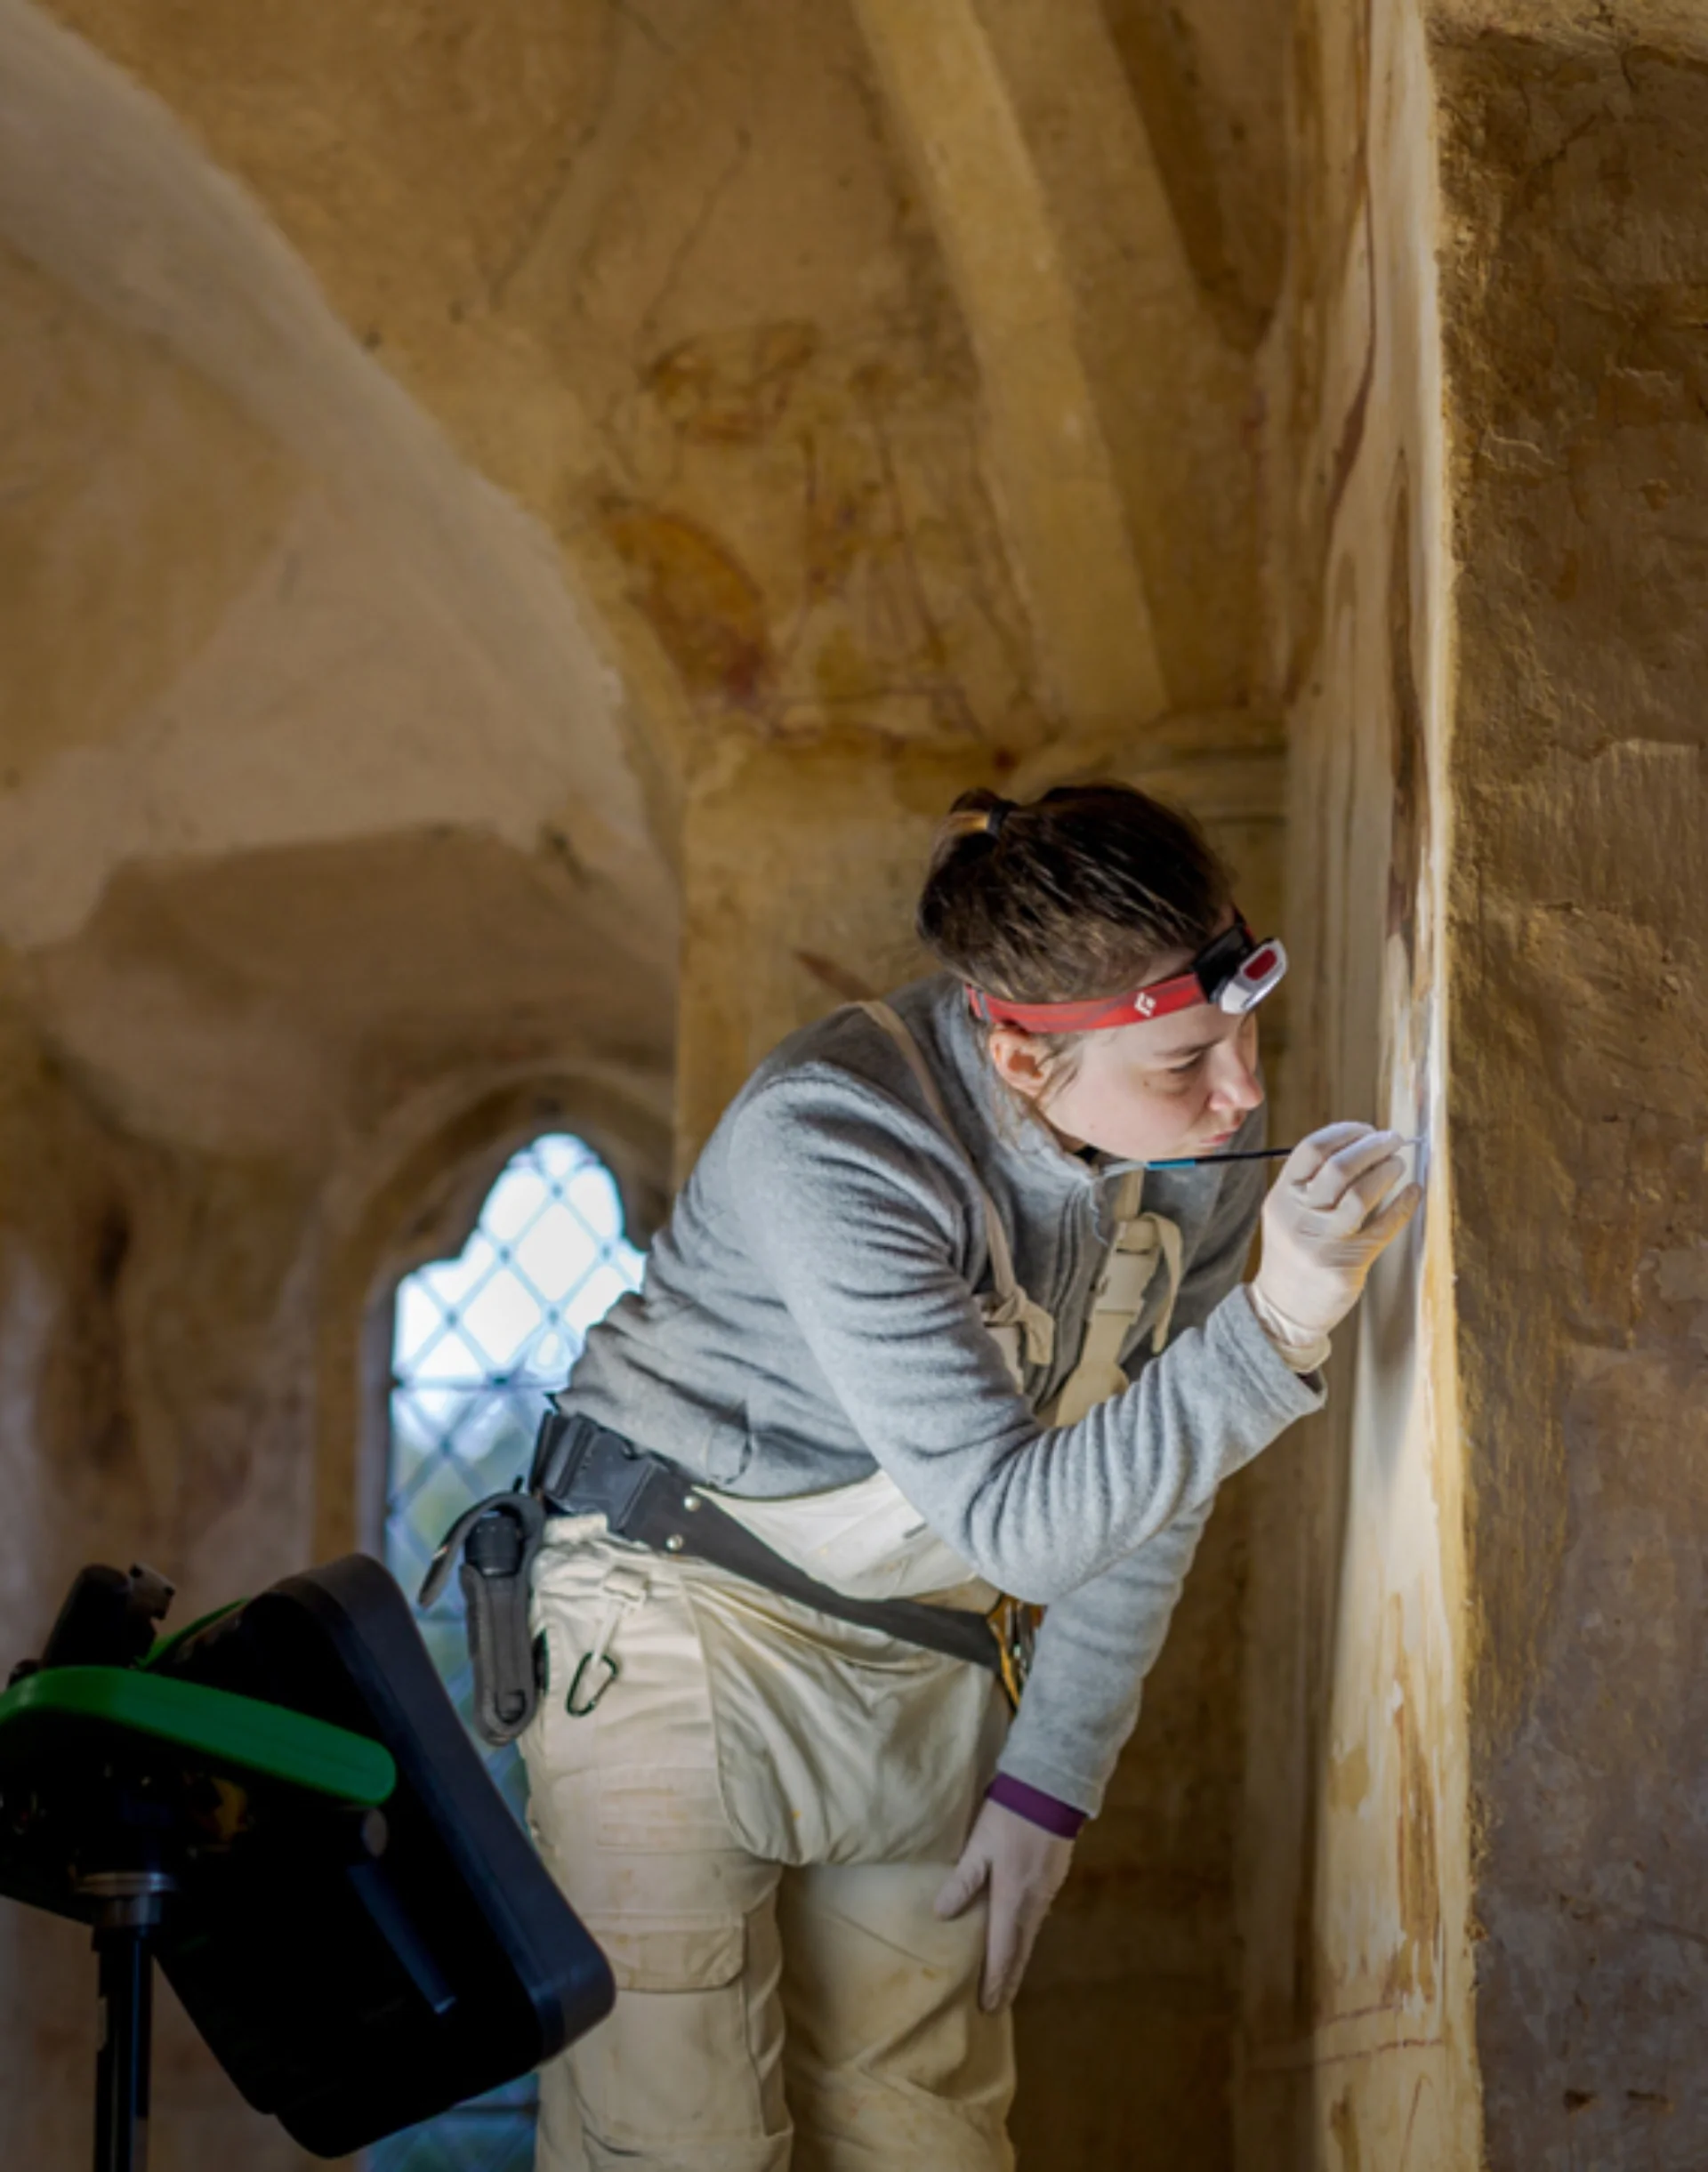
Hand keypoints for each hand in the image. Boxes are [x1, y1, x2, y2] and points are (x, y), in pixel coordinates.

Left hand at [934, 1796, 1073, 2011]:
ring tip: (1007, 1980)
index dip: (994, 1979)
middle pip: (1020, 1951)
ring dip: (1018, 1961)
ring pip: (1030, 1937)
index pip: (1002, 1950)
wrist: (1051, 1790)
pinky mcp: (1053, 1880)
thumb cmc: (1009, 1816)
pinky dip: (1027, 1939)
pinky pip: (1037, 1920)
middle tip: (998, 2006)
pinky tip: (1021, 1940)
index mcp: (1011, 1899)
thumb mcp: (979, 1845)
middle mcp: (1032, 1904)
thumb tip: (942, 1914)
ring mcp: (1046, 1892)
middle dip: (1008, 1979)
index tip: (987, 2006)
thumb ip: (963, 1880)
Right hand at [1253, 1122, 1421, 1339]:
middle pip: (1339, 1168)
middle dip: (1372, 1147)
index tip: (1367, 1129)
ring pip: (1361, 1195)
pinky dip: (1403, 1206)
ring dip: (1387, 1172)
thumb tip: (1359, 1146)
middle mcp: (1299, 1216)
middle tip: (1393, 1140)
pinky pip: (1382, 1227)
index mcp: (1282, 1197)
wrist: (1283, 1308)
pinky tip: (1414, 1193)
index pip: (1311, 1150)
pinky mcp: (1347, 1264)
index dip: (1343, 1133)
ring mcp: (1322, 1242)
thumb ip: (1312, 1183)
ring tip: (1399, 1164)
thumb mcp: (1287, 1213)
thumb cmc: (1293, 1252)